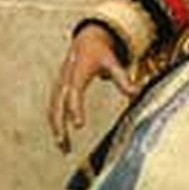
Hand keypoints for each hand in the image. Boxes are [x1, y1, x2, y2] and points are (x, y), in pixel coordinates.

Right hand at [48, 24, 135, 152]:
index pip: (74, 93)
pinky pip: (54, 109)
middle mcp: (65, 80)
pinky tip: (62, 141)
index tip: (78, 126)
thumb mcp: (113, 63)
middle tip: (64, 144)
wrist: (86, 40)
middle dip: (59, 124)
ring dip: (56, 129)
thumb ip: (122, 79)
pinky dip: (56, 125)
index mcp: (77, 72)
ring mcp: (59, 85)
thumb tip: (135, 94)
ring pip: (53, 109)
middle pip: (57, 105)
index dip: (75, 109)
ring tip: (64, 149)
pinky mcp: (58, 90)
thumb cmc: (101, 53)